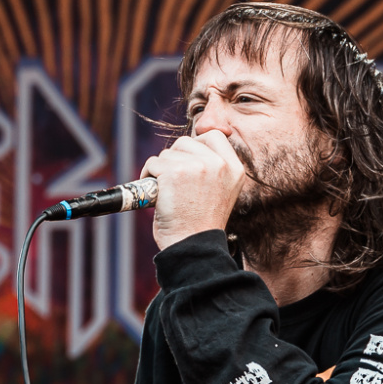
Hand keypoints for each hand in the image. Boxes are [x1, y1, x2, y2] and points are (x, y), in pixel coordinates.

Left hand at [142, 130, 244, 250]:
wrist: (193, 247)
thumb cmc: (201, 225)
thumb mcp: (222, 192)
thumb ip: (214, 169)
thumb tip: (191, 147)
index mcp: (235, 169)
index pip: (216, 136)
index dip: (198, 144)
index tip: (189, 159)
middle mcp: (219, 164)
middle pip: (187, 142)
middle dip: (175, 158)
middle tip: (173, 180)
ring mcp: (197, 166)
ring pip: (168, 153)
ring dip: (161, 169)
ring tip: (166, 191)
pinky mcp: (174, 172)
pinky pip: (153, 163)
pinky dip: (148, 176)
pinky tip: (155, 192)